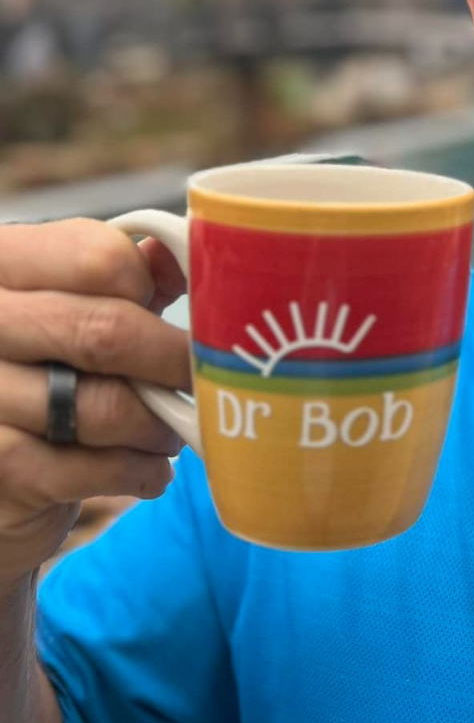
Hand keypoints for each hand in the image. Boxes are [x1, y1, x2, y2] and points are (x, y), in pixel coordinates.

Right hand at [0, 219, 190, 582]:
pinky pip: (88, 469)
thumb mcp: (79, 306)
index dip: (154, 290)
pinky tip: (147, 470)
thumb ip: (127, 275)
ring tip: (169, 431)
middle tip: (204, 379)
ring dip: (157, 427)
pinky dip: (136, 472)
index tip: (176, 312)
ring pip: (103, 407)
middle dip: (172, 362)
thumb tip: (188, 251)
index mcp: (2, 264)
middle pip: (105, 331)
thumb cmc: (48, 368)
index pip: (98, 257)